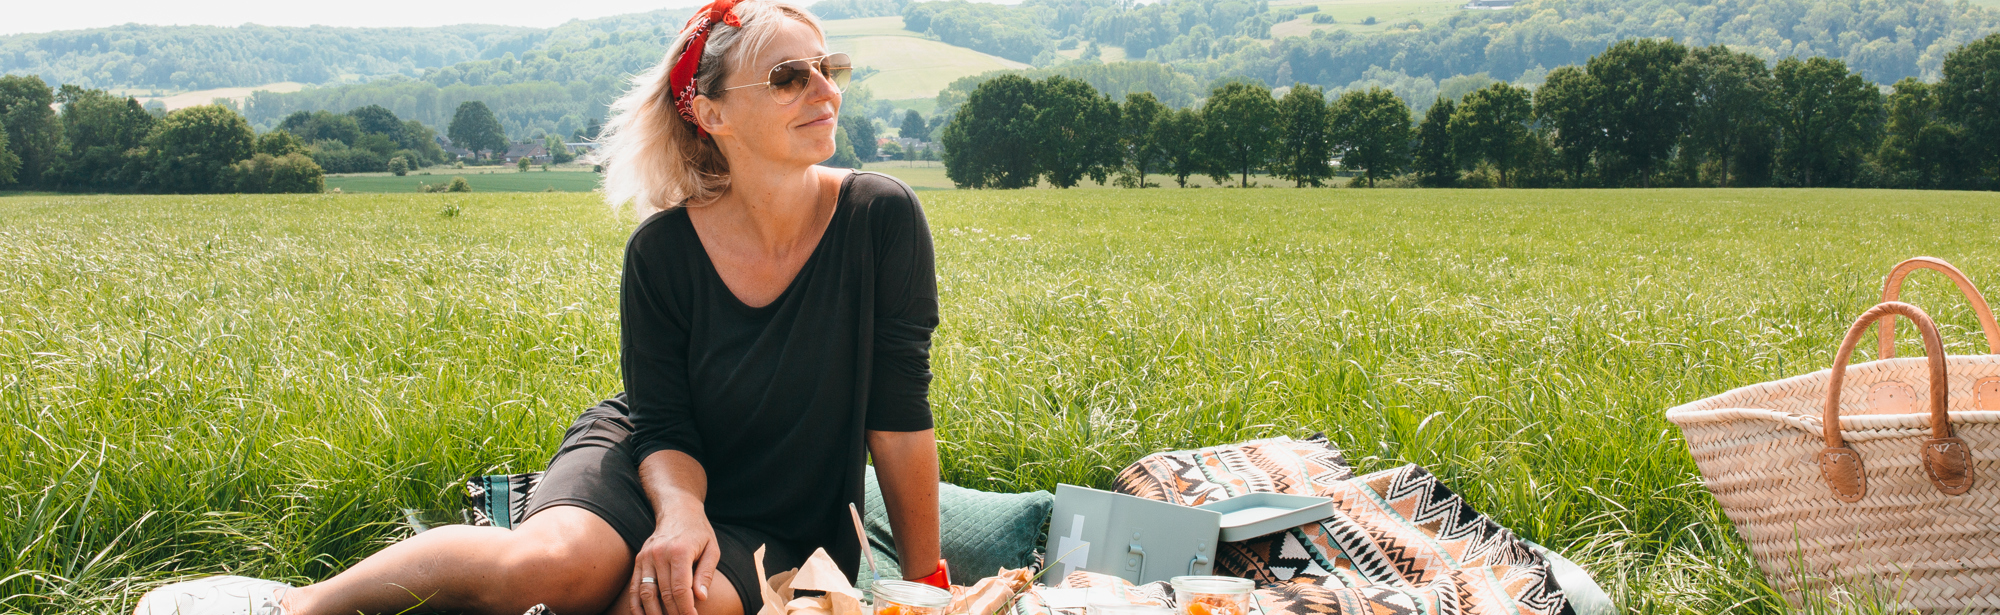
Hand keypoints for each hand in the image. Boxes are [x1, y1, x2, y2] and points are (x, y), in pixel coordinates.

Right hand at [632, 496, 721, 614]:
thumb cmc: (698, 532)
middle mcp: (659, 554)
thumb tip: (701, 598)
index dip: (686, 608)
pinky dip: (637, 605)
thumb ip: (706, 573)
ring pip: (646, 593)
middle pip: (664, 593)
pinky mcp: (638, 560)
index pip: (680, 588)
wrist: (678, 510)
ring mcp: (646, 557)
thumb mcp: (712, 549)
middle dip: (673, 613)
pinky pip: (634, 587)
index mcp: (679, 551)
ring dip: (654, 613)